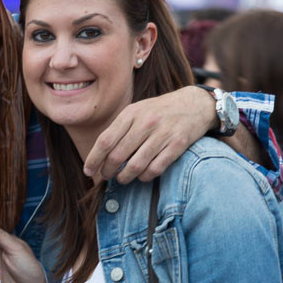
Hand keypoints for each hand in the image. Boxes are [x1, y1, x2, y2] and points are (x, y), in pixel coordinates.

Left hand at [84, 85, 214, 182]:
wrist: (194, 104)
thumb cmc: (159, 111)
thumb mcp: (136, 111)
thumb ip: (119, 128)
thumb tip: (100, 154)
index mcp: (131, 113)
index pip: (105, 141)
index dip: (94, 159)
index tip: (88, 171)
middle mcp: (145, 123)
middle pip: (118, 155)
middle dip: (108, 170)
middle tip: (106, 176)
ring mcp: (162, 134)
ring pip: (135, 165)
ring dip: (125, 177)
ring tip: (122, 178)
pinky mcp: (177, 145)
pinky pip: (155, 168)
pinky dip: (145, 176)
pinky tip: (141, 176)